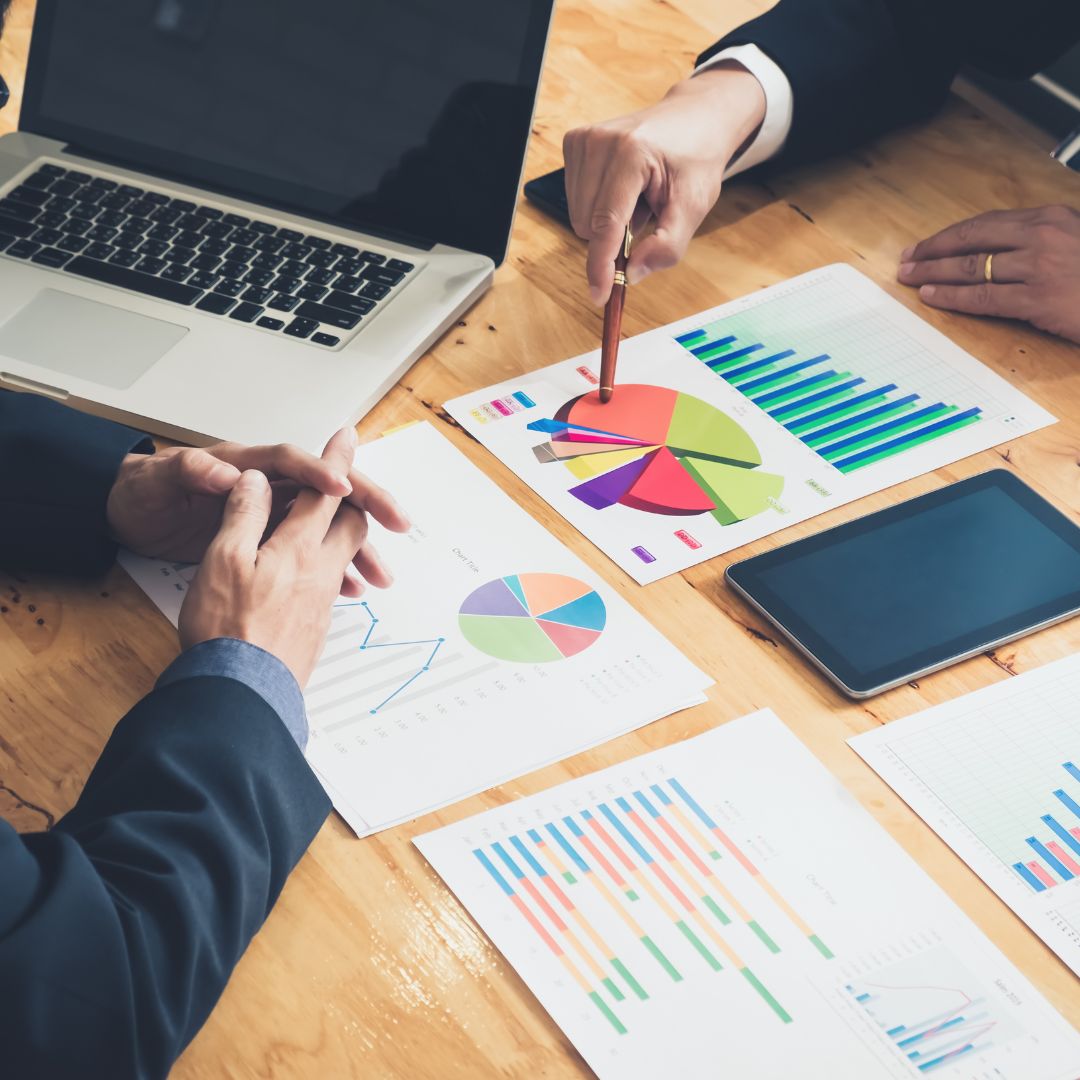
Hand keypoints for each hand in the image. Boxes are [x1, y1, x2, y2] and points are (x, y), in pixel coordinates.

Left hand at [106, 431, 409, 591]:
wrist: (128, 518)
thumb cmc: (145, 493)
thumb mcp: (161, 479)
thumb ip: (192, 471)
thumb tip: (224, 472)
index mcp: (244, 464)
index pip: (291, 462)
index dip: (319, 470)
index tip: (342, 485)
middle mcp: (265, 485)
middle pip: (328, 492)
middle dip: (366, 504)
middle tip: (396, 519)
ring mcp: (271, 514)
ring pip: (328, 527)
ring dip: (357, 546)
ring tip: (380, 572)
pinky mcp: (269, 541)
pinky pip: (315, 552)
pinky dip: (336, 569)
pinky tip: (352, 588)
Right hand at [178, 428, 374, 685]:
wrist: (242, 695)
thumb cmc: (227, 627)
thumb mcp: (223, 558)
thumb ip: (243, 514)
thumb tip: (255, 480)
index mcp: (299, 546)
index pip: (325, 491)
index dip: (336, 459)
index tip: (348, 435)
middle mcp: (320, 570)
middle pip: (351, 523)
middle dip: (354, 499)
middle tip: (350, 486)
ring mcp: (322, 601)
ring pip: (345, 555)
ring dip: (346, 536)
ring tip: (342, 528)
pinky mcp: (316, 627)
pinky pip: (333, 584)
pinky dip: (331, 566)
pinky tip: (317, 576)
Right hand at [562, 62, 765, 303]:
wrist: (693, 118)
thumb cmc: (695, 159)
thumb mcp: (694, 206)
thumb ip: (667, 246)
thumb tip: (632, 274)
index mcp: (631, 152)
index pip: (606, 223)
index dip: (600, 265)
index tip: (599, 295)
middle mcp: (600, 141)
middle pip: (588, 225)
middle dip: (614, 237)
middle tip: (646, 214)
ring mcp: (583, 139)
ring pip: (578, 217)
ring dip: (607, 221)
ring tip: (636, 197)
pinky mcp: (574, 142)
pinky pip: (575, 200)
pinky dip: (599, 205)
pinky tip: (622, 188)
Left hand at [897, 205, 1079, 343]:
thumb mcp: (1076, 242)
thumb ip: (1043, 241)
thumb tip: (1002, 251)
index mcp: (1053, 217)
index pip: (987, 223)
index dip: (951, 235)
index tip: (926, 244)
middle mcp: (1043, 236)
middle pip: (972, 240)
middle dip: (933, 250)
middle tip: (907, 260)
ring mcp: (1040, 267)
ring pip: (972, 268)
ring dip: (934, 273)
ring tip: (910, 278)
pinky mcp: (1039, 298)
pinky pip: (983, 297)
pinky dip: (952, 297)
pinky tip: (931, 296)